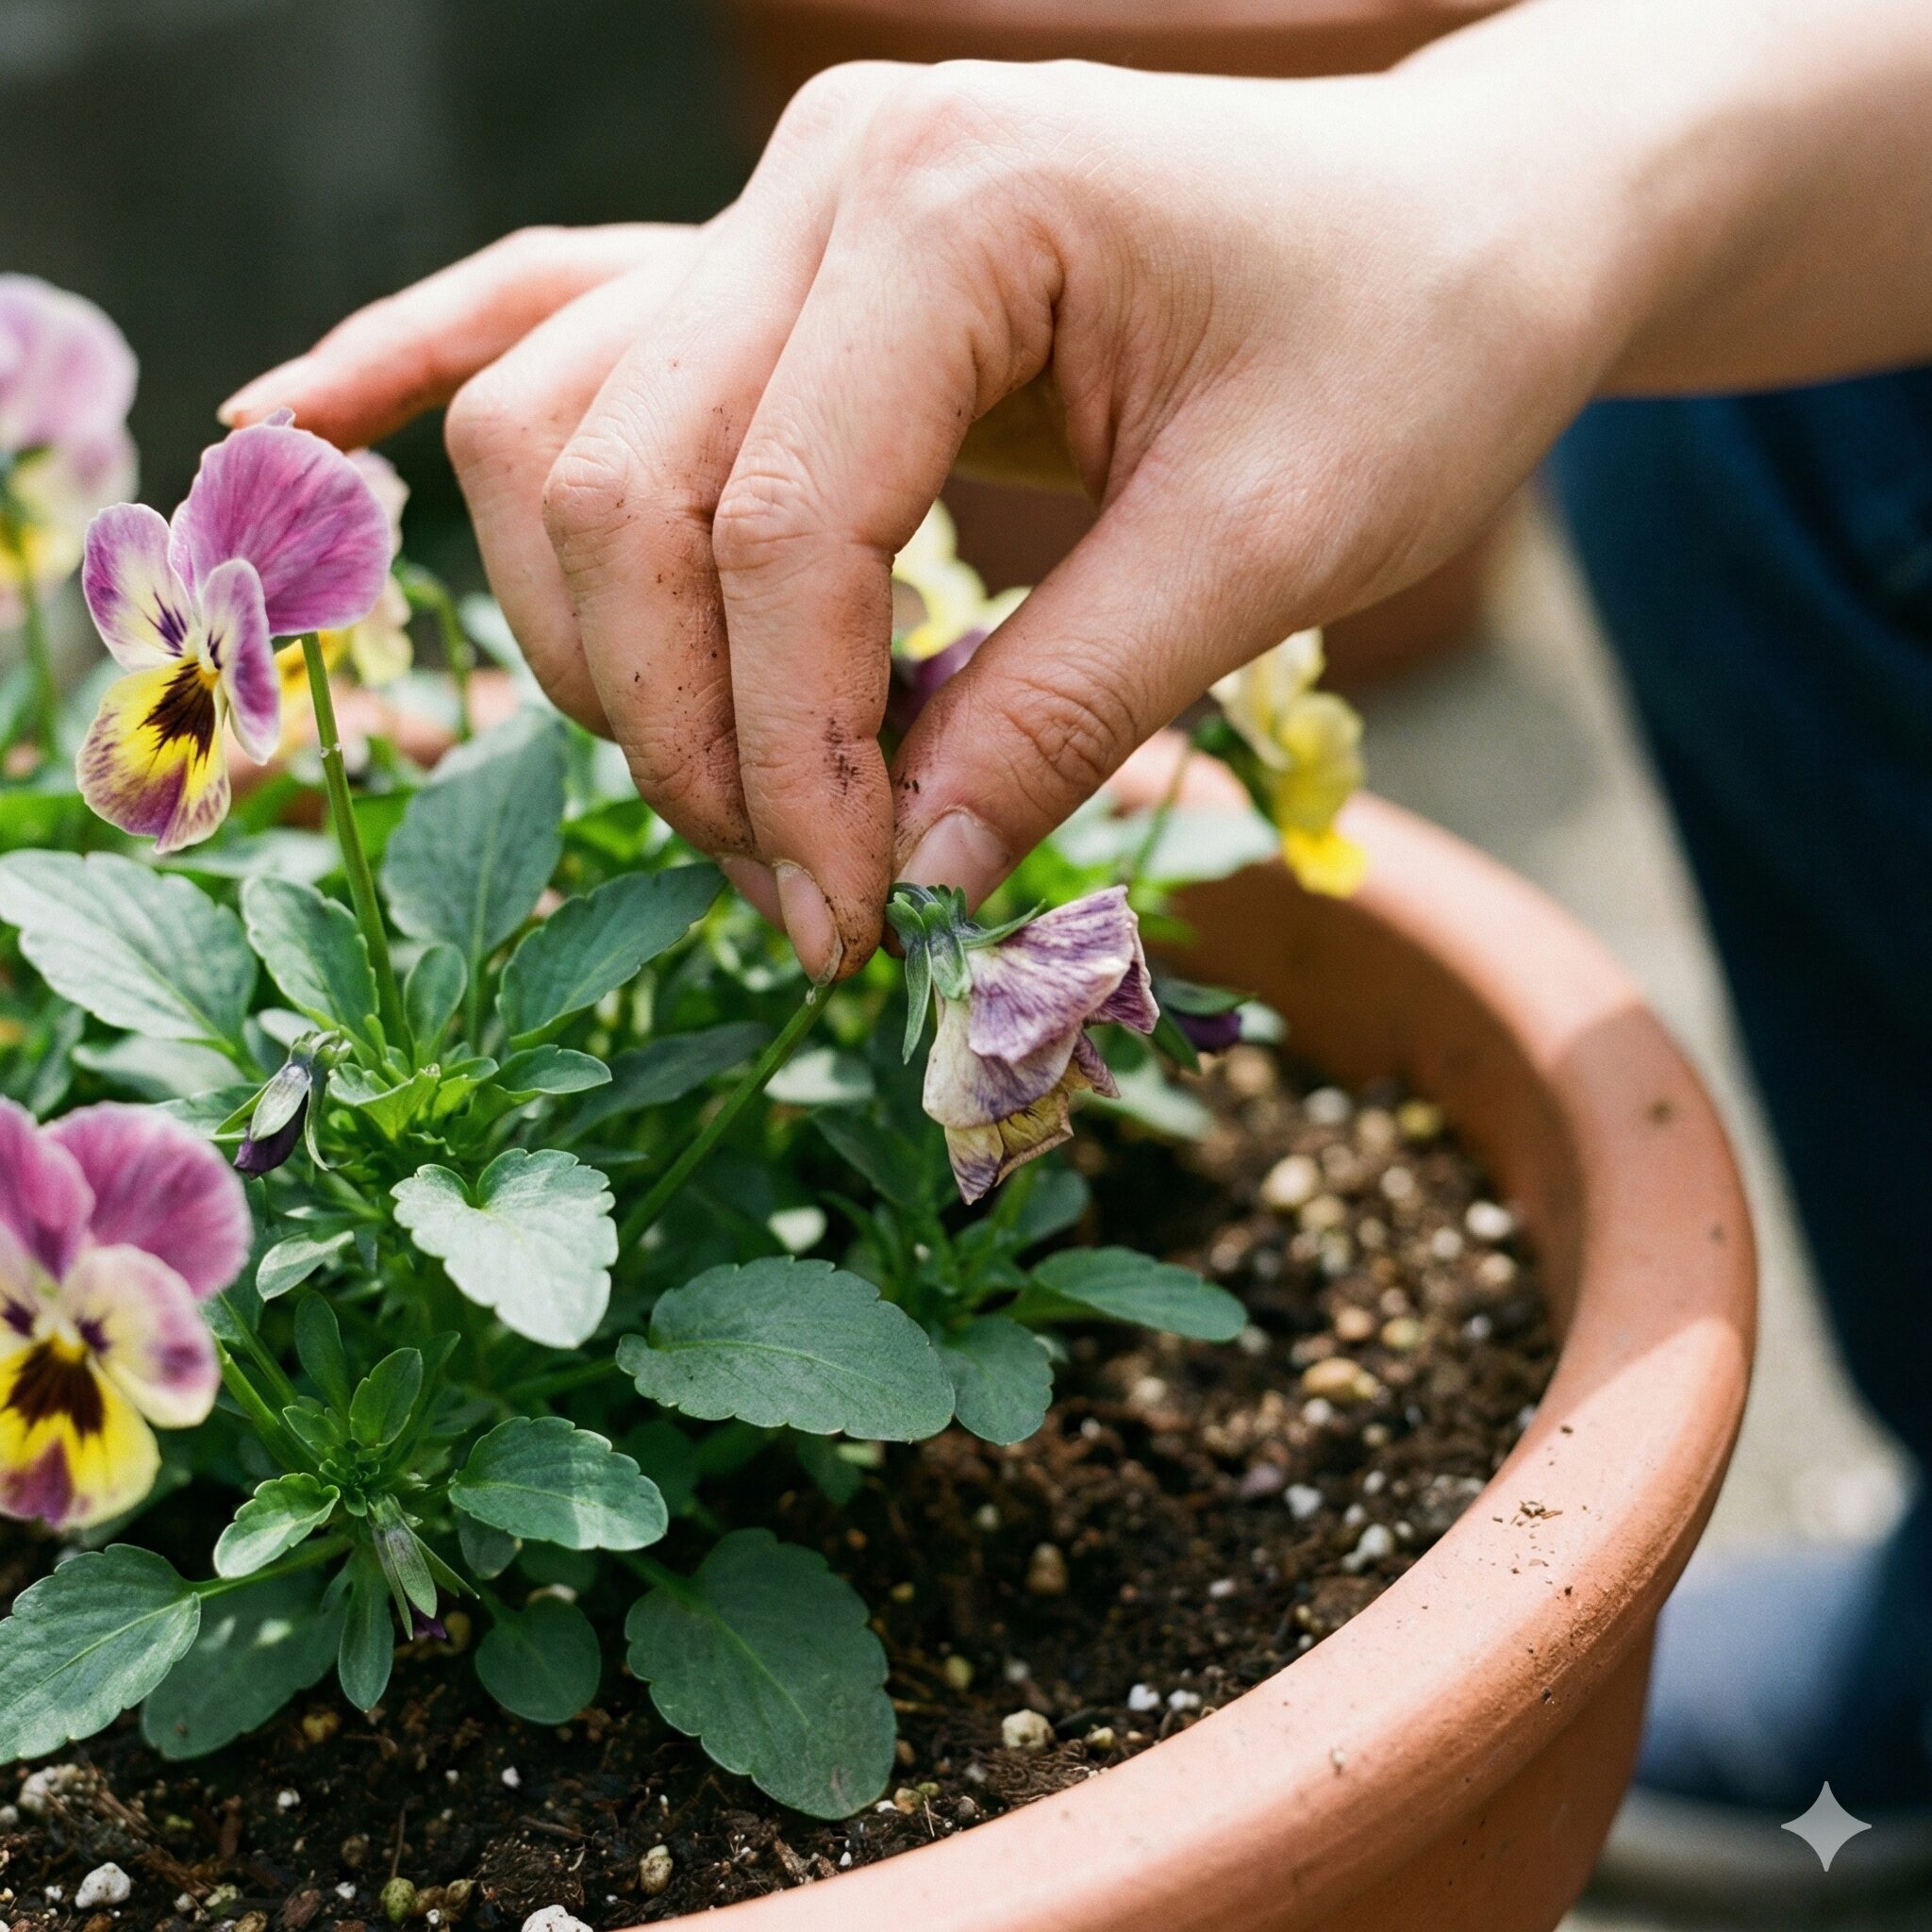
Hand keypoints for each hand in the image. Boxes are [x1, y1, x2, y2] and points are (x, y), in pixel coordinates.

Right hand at [230, 1, 1931, 976]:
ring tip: (736, 798)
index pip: (777, 531)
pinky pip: (556, 309)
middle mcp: (818, 182)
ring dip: (605, 645)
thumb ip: (1064, 713)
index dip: (794, 759)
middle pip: (624, 493)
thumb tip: (897, 882)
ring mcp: (778, 210)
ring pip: (563, 440)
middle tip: (809, 899)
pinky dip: (427, 369)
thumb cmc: (1404, 354)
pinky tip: (296, 416)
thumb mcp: (1275, 548)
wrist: (1454, 228)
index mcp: (946, 204)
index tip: (857, 919)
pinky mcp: (781, 268)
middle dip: (694, 733)